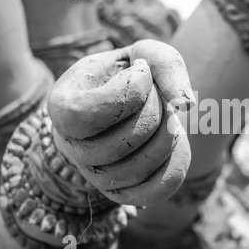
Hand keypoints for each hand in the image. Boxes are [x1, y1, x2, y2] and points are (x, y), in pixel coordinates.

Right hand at [48, 40, 195, 206]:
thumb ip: (165, 66)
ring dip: (169, 136)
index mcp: (62, 108)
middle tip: (156, 96)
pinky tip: (178, 142)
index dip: (127, 93)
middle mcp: (73, 148)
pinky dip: (177, 163)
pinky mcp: (122, 194)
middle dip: (155, 112)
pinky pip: (155, 191)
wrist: (130, 107)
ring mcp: (96, 175)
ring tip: (165, 119)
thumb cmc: (132, 77)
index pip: (85, 115)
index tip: (141, 72)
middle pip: (123, 142)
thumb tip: (186, 105)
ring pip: (140, 168)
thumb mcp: (145, 55)